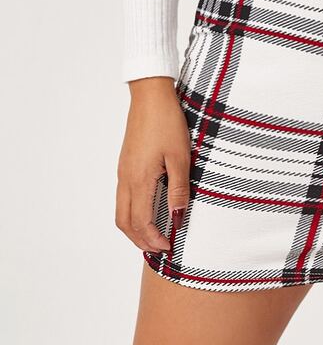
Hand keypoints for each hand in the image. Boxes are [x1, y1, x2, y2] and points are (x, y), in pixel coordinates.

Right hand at [116, 77, 191, 254]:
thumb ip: (179, 189)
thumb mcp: (180, 157)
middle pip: (125, 223)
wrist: (150, 96)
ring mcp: (123, 172)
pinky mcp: (125, 164)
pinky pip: (123, 198)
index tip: (169, 247)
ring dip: (134, 229)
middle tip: (159, 249)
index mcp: (139, 180)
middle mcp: (126, 179)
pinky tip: (147, 210)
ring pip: (121, 211)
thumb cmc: (167, 122)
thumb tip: (177, 217)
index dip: (154, 239)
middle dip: (140, 240)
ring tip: (153, 236)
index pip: (142, 222)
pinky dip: (132, 213)